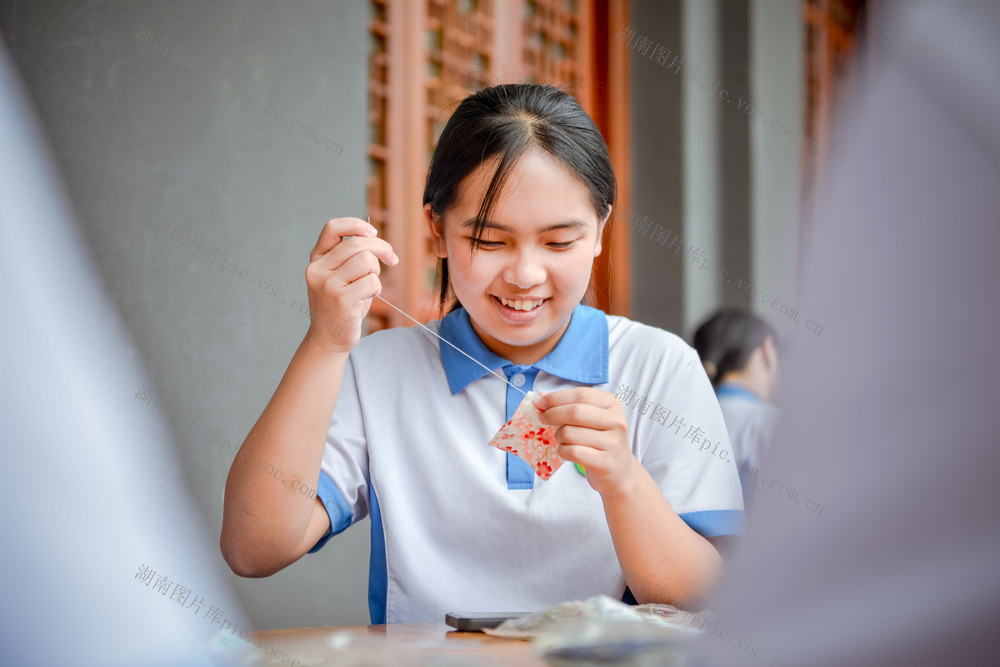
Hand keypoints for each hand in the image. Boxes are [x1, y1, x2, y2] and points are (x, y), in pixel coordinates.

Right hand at [303, 217, 397, 354]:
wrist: (329, 338)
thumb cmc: (341, 304)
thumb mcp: (340, 275)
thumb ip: (351, 256)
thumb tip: (375, 238)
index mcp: (317, 259)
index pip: (332, 228)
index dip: (356, 225)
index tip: (373, 233)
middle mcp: (318, 270)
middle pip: (357, 243)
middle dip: (382, 248)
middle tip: (392, 259)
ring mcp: (328, 285)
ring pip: (366, 261)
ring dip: (376, 272)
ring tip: (370, 286)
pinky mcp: (341, 300)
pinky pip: (371, 282)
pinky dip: (377, 288)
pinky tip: (368, 297)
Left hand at [534, 388, 638, 496]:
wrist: (619, 471)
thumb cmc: (600, 440)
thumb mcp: (591, 418)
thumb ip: (569, 405)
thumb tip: (542, 397)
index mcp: (613, 404)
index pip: (582, 394)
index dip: (557, 397)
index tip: (541, 401)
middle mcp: (616, 421)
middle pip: (575, 412)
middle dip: (552, 414)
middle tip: (542, 418)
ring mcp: (613, 443)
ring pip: (570, 433)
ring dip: (558, 436)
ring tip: (562, 439)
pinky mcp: (605, 462)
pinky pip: (573, 452)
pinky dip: (563, 451)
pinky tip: (566, 451)